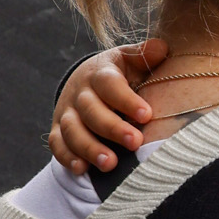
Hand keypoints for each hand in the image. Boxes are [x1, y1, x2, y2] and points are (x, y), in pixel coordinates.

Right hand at [49, 38, 165, 172]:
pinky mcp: (58, 131)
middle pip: (91, 110)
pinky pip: (57, 144)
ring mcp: (67, 112)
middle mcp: (80, 92)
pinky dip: (67, 157)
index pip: (109, 84)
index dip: (126, 100)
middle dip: (112, 128)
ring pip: (72, 130)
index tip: (147, 115)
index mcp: (100, 73)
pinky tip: (81, 169)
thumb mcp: (132, 62)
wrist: (88, 83)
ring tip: (110, 164)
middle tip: (135, 143)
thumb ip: (144, 56)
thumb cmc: (121, 76)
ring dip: (90, 148)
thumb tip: (161, 48)